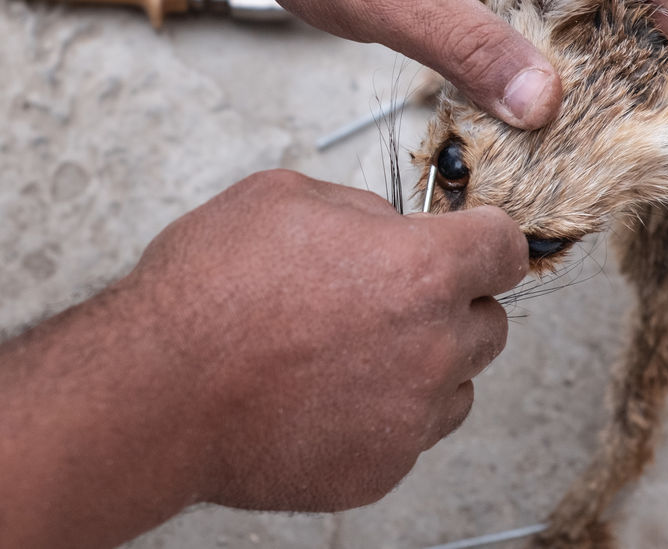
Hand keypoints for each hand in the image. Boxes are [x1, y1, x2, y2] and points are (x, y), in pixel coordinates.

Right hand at [0, 171, 526, 546]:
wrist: (159, 390)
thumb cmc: (208, 292)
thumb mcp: (282, 198)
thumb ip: (358, 210)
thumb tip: (386, 227)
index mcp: (421, 270)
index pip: (508, 248)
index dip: (488, 242)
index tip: (477, 247)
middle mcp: (432, 348)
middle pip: (489, 324)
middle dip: (450, 307)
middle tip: (386, 300)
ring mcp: (408, 418)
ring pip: (453, 388)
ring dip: (420, 367)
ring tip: (344, 353)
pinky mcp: (378, 470)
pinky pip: (405, 437)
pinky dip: (378, 417)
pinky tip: (320, 396)